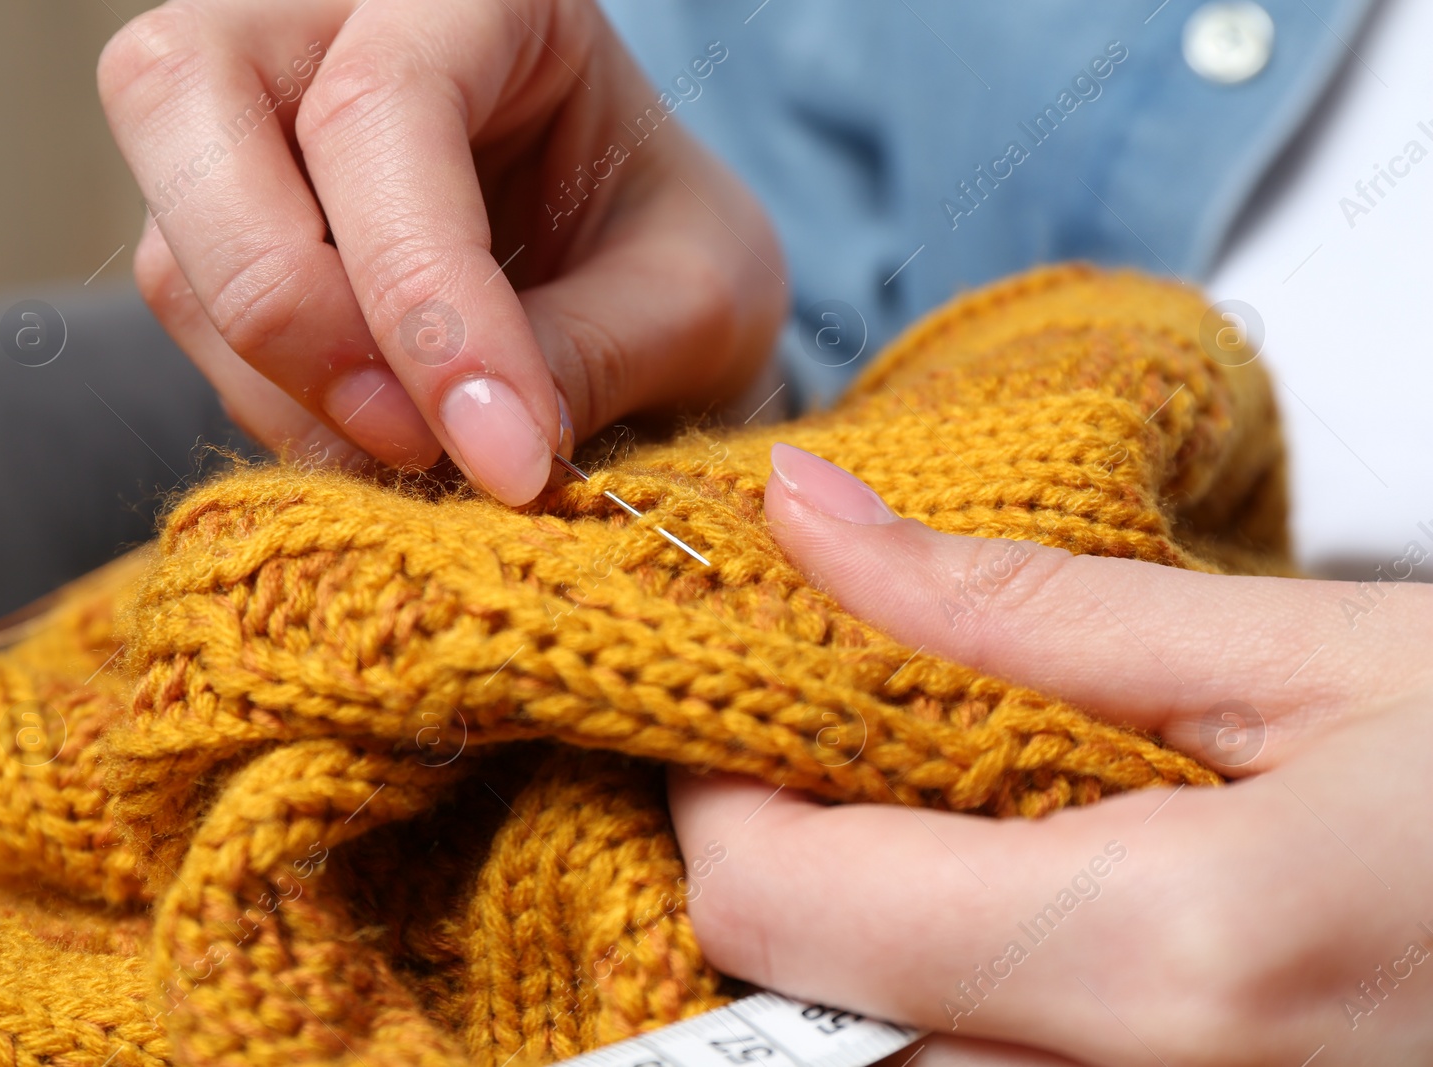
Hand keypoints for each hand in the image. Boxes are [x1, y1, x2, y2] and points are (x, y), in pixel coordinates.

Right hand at [98, 0, 785, 504]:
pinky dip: (281, 408)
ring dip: (288, 386)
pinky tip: (387, 440)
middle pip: (183, 88)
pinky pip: (193, 321)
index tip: (508, 456)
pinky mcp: (220, 227)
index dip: (427, 293)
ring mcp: (253, 123)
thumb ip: (596, 355)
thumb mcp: (694, 300)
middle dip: (284, 297)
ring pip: (173, 238)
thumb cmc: (676, 256)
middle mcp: (330, 19)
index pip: (386, 103)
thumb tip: (481, 444)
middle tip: (408, 439)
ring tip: (429, 459)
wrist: (648, 284)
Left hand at [670, 444, 1432, 1065]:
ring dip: (858, 977)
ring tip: (918, 847)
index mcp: (1178, 957)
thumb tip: (812, 519)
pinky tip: (1009, 936)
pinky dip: (954, 1024)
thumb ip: (1013, 607)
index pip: (789, 912)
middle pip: (813, 1032)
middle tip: (815, 782)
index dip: (719, 808)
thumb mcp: (1304, 656)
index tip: (742, 730)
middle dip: (779, 899)